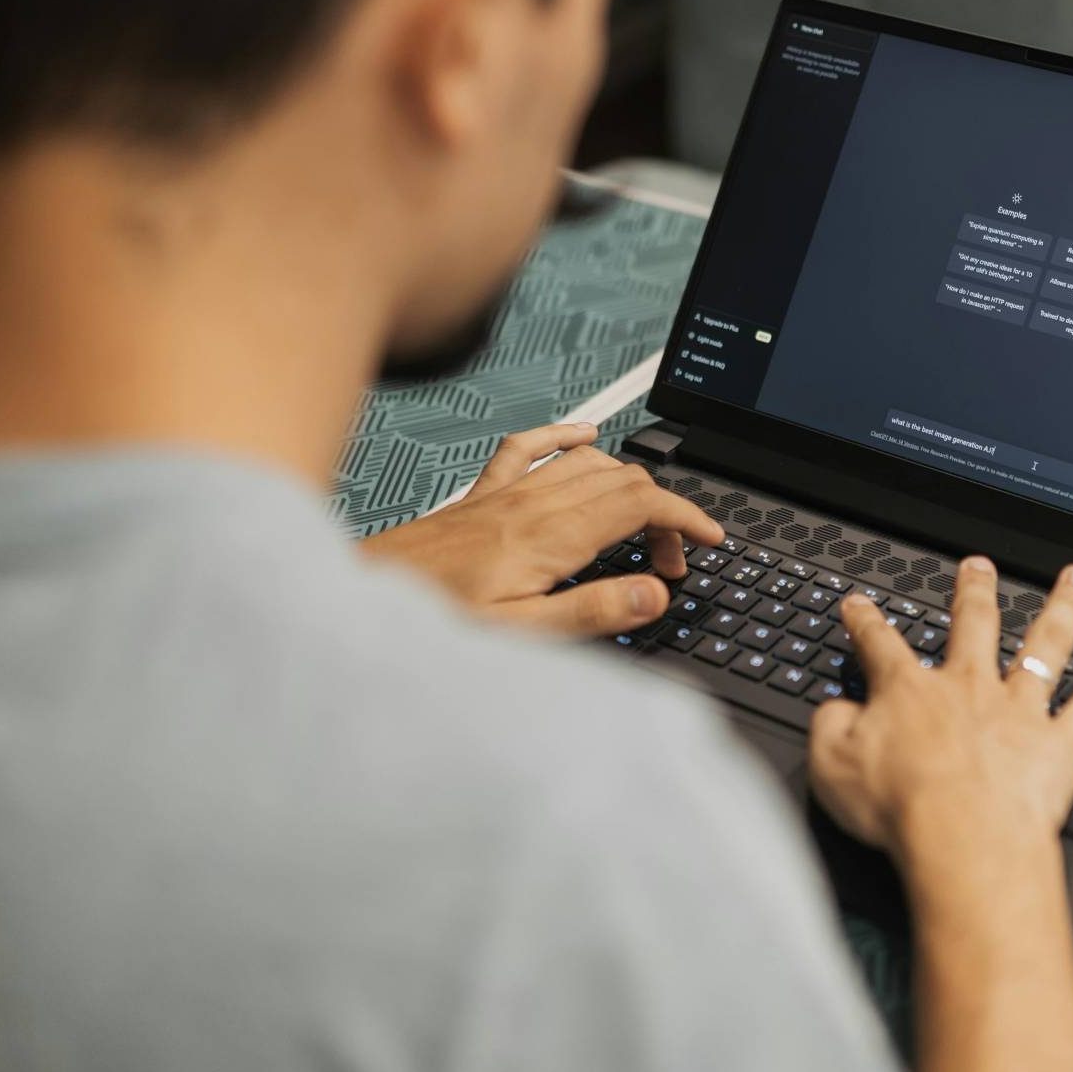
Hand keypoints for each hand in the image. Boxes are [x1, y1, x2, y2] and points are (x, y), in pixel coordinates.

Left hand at [359, 423, 722, 634]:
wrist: (363, 599)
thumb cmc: (433, 622)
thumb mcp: (522, 635)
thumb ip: (593, 611)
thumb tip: (654, 593)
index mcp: (550, 537)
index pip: (640, 504)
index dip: (685, 518)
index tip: (709, 539)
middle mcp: (532, 505)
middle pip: (624, 481)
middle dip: (664, 513)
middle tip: (670, 561)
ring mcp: (506, 494)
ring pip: (589, 463)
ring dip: (628, 483)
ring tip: (641, 524)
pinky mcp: (482, 496)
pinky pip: (531, 447)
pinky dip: (566, 436)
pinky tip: (584, 437)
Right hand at [808, 555, 1072, 868]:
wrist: (962, 839)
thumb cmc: (901, 810)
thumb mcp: (831, 766)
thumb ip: (831, 727)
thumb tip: (836, 710)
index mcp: (909, 693)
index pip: (882, 645)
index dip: (867, 621)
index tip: (861, 604)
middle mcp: (969, 689)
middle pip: (974, 626)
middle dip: (974, 592)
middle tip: (978, 566)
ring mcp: (1020, 712)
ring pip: (1045, 645)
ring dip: (1063, 608)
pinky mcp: (1061, 744)